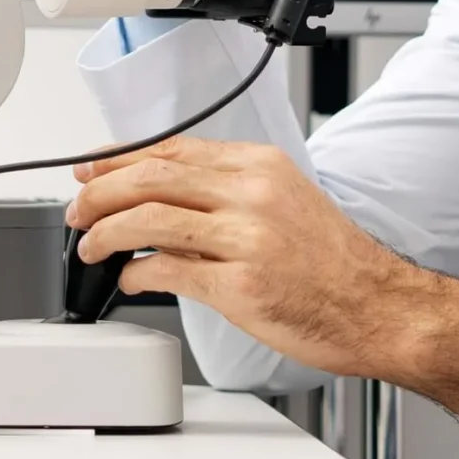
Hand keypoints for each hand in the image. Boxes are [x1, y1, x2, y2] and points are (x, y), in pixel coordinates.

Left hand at [66, 136, 458, 426]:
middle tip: (77, 211)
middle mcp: (251, 194)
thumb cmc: (336, 262)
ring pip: (149, 221)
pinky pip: (168, 272)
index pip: (170, 150)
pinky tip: (129, 279)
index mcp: (259, 166)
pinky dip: (136, 274)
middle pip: (149, 178)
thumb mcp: (286, 200)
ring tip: (89, 246)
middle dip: (99, 193)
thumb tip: (165, 193)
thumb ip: (229, 191)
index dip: (118, 160)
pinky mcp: (240, 286)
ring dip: (104, 233)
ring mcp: (245, 239)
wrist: (381, 308)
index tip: (89, 171)